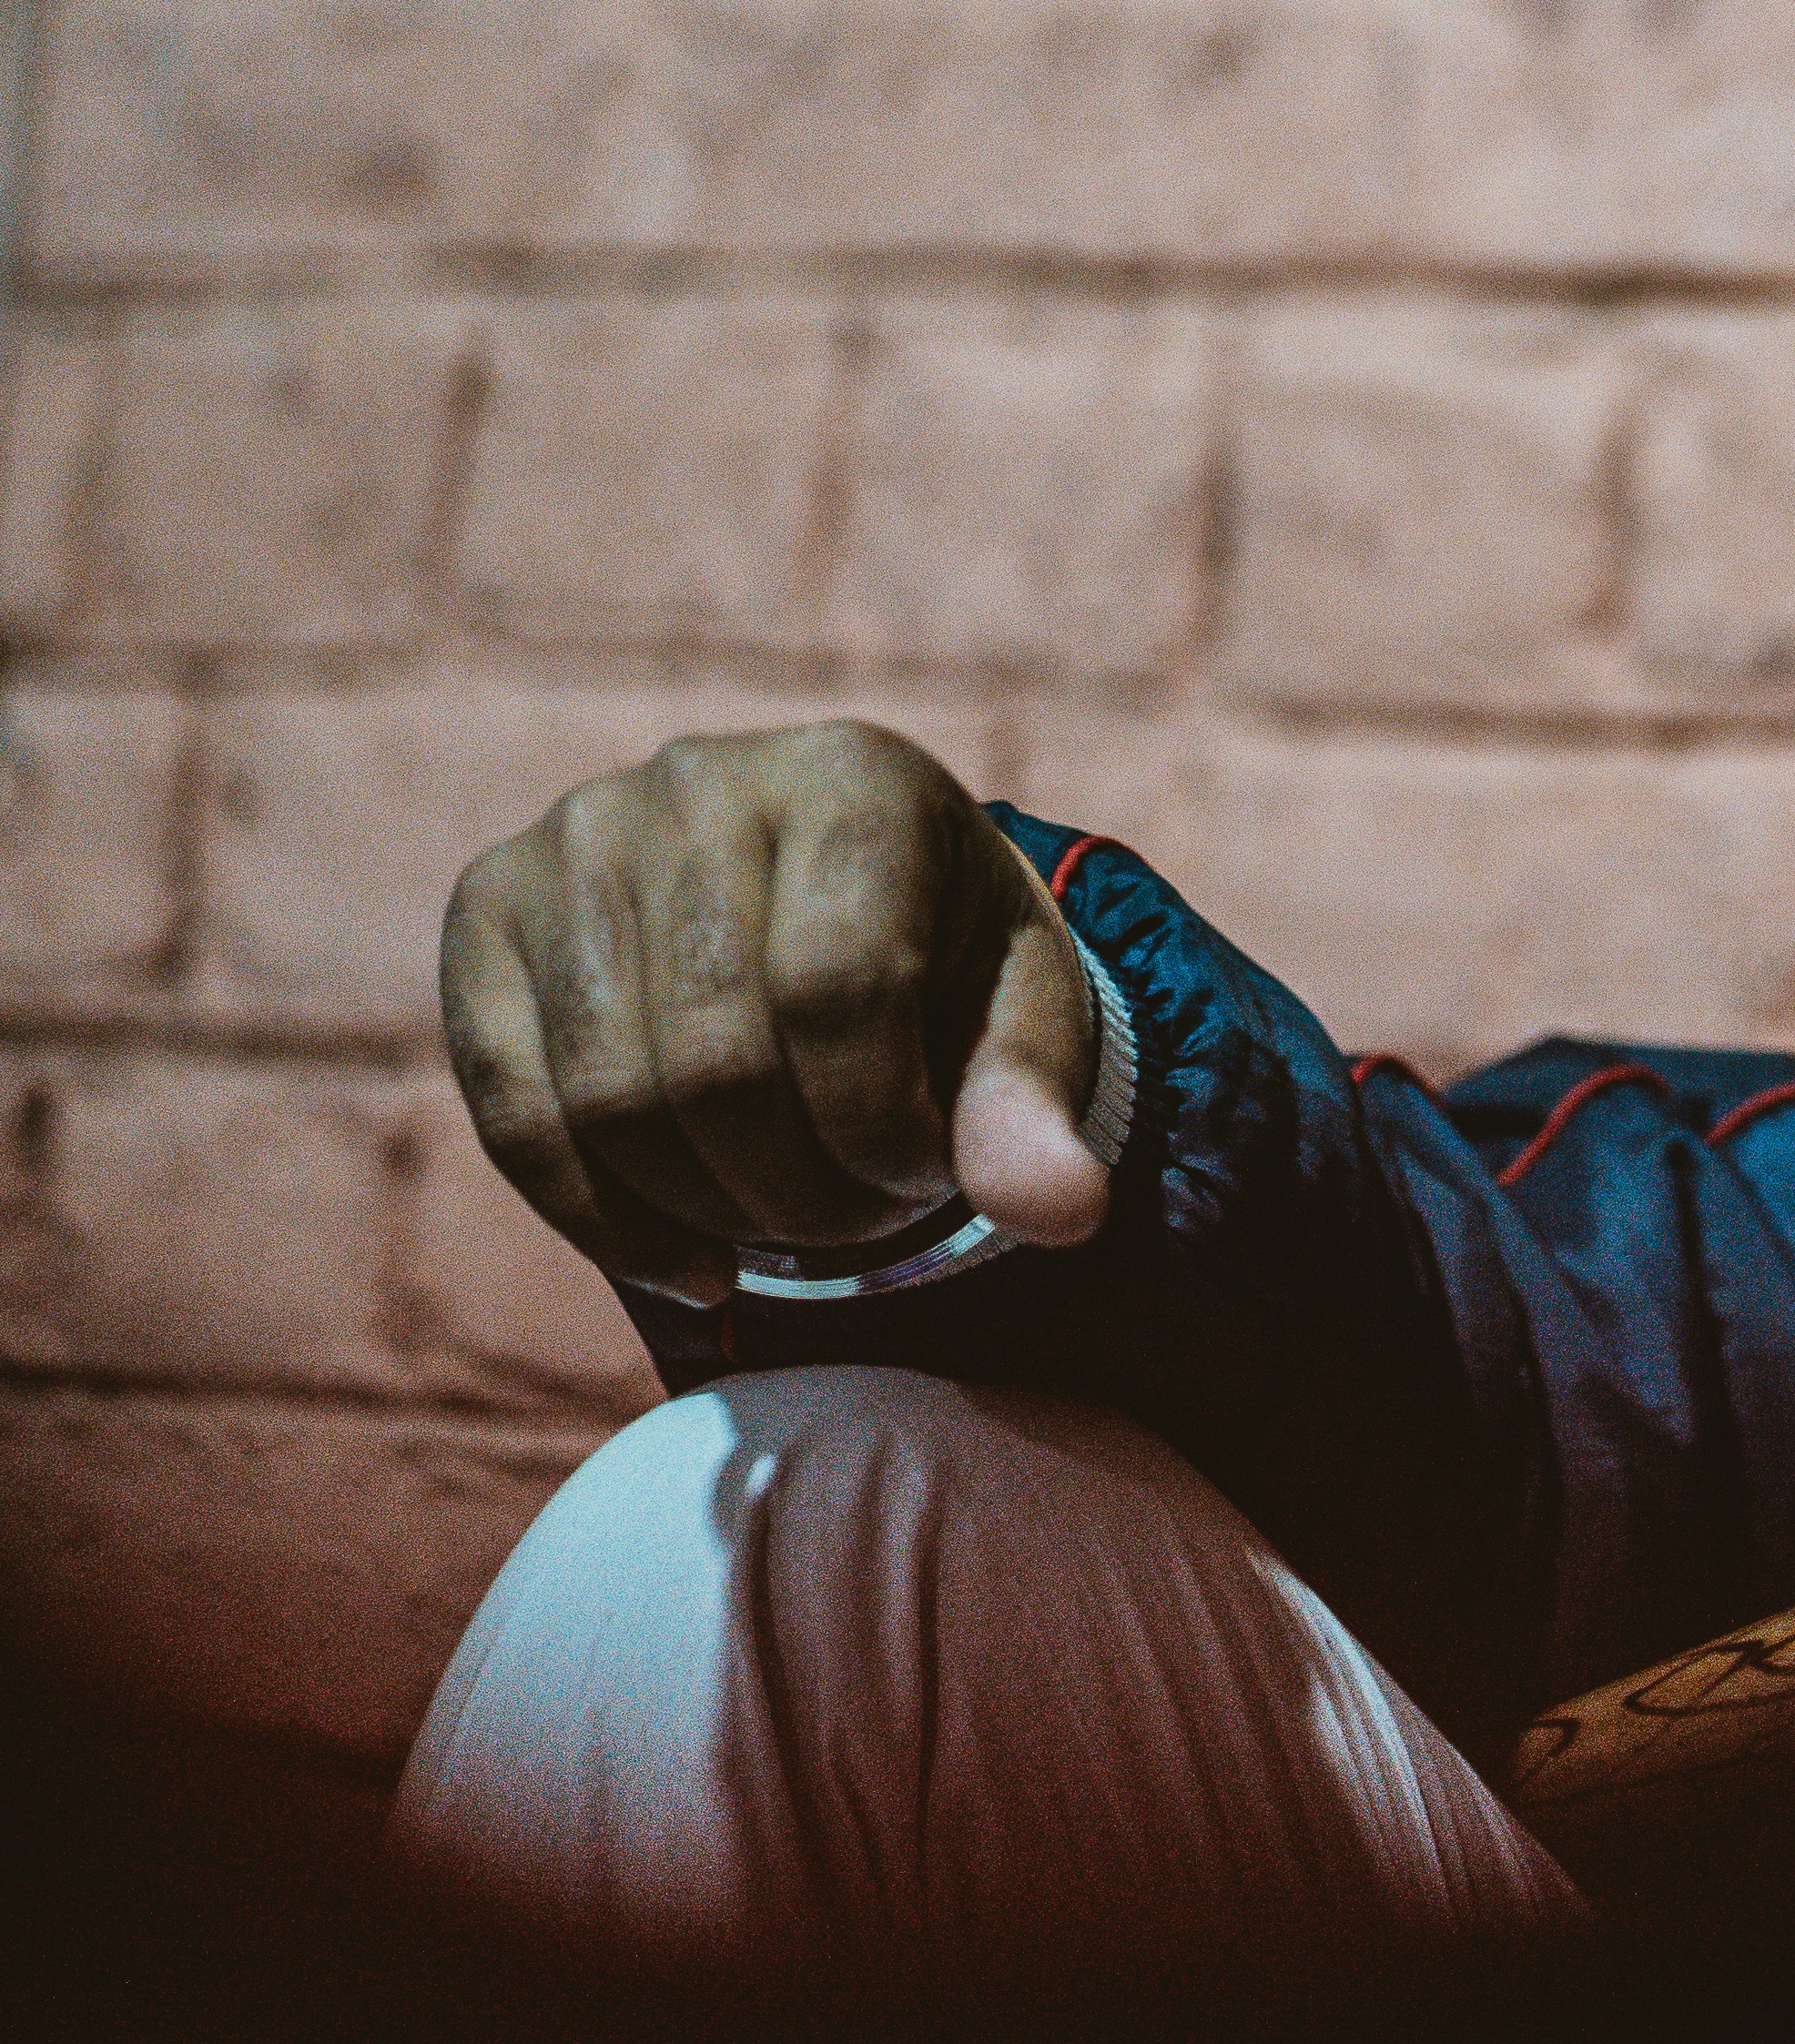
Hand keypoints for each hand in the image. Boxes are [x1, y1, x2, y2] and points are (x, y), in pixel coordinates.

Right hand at [439, 721, 1107, 1302]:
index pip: (839, 989)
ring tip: (793, 1222)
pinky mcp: (485, 915)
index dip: (881, 1126)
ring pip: (610, 1100)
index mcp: (851, 778)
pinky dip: (606, 1224)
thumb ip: (1037, 1106)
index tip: (928, 1174)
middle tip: (863, 1219)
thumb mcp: (1022, 1016)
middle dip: (804, 1191)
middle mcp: (693, 783)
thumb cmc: (946, 961)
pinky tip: (696, 1265)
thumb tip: (1059, 1213)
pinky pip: (514, 1115)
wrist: (832, 901)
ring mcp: (570, 841)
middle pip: (717, 1060)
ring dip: (712, 1211)